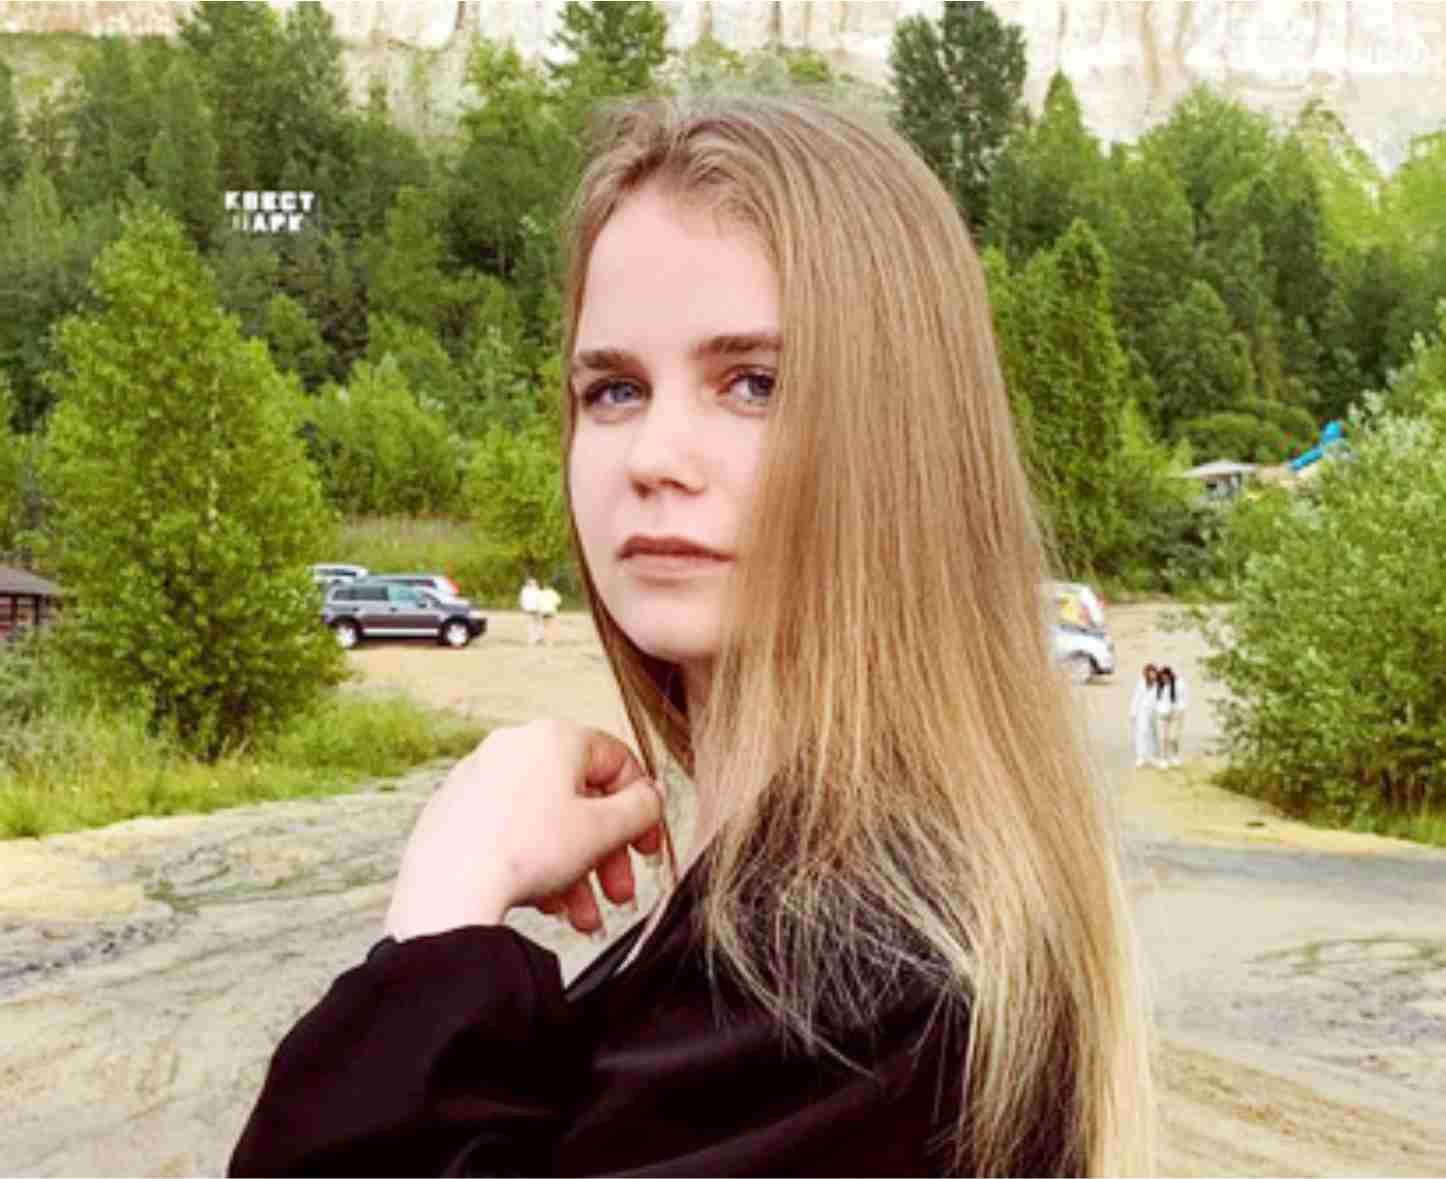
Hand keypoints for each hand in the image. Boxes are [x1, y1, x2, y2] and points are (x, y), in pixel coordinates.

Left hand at [384, 718, 666, 940]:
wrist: (449, 889)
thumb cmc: (522, 852)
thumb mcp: (604, 830)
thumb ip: (642, 808)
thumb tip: (649, 798)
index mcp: (553, 738)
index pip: (617, 762)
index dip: (642, 808)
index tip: (645, 844)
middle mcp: (514, 749)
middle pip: (581, 799)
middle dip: (607, 854)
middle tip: (619, 889)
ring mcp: (480, 779)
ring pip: (548, 824)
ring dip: (577, 872)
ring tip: (585, 916)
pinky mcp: (456, 812)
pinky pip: (514, 834)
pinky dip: (538, 866)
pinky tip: (550, 905)